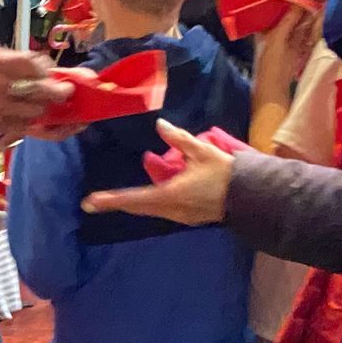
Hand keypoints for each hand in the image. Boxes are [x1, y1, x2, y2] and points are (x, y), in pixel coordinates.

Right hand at [0, 48, 72, 138]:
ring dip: (43, 108)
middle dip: (58, 92)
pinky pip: (22, 126)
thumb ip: (8, 61)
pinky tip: (32, 119)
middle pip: (40, 88)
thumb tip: (35, 65)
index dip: (46, 69)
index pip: (33, 64)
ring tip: (44, 105)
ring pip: (35, 109)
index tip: (50, 72)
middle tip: (65, 92)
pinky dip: (31, 122)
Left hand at [82, 119, 233, 224]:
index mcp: (171, 194)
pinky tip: (146, 196)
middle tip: (94, 202)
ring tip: (113, 199)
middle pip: (137, 207)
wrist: (251, 196)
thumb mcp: (202, 151)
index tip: (90, 202)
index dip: (111, 199)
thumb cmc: (226, 173)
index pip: (134, 198)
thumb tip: (160, 124)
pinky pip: (160, 210)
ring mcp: (179, 216)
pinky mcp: (186, 217)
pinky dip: (148, 203)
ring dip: (132, 203)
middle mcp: (171, 209)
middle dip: (116, 203)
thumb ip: (179, 138)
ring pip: (148, 210)